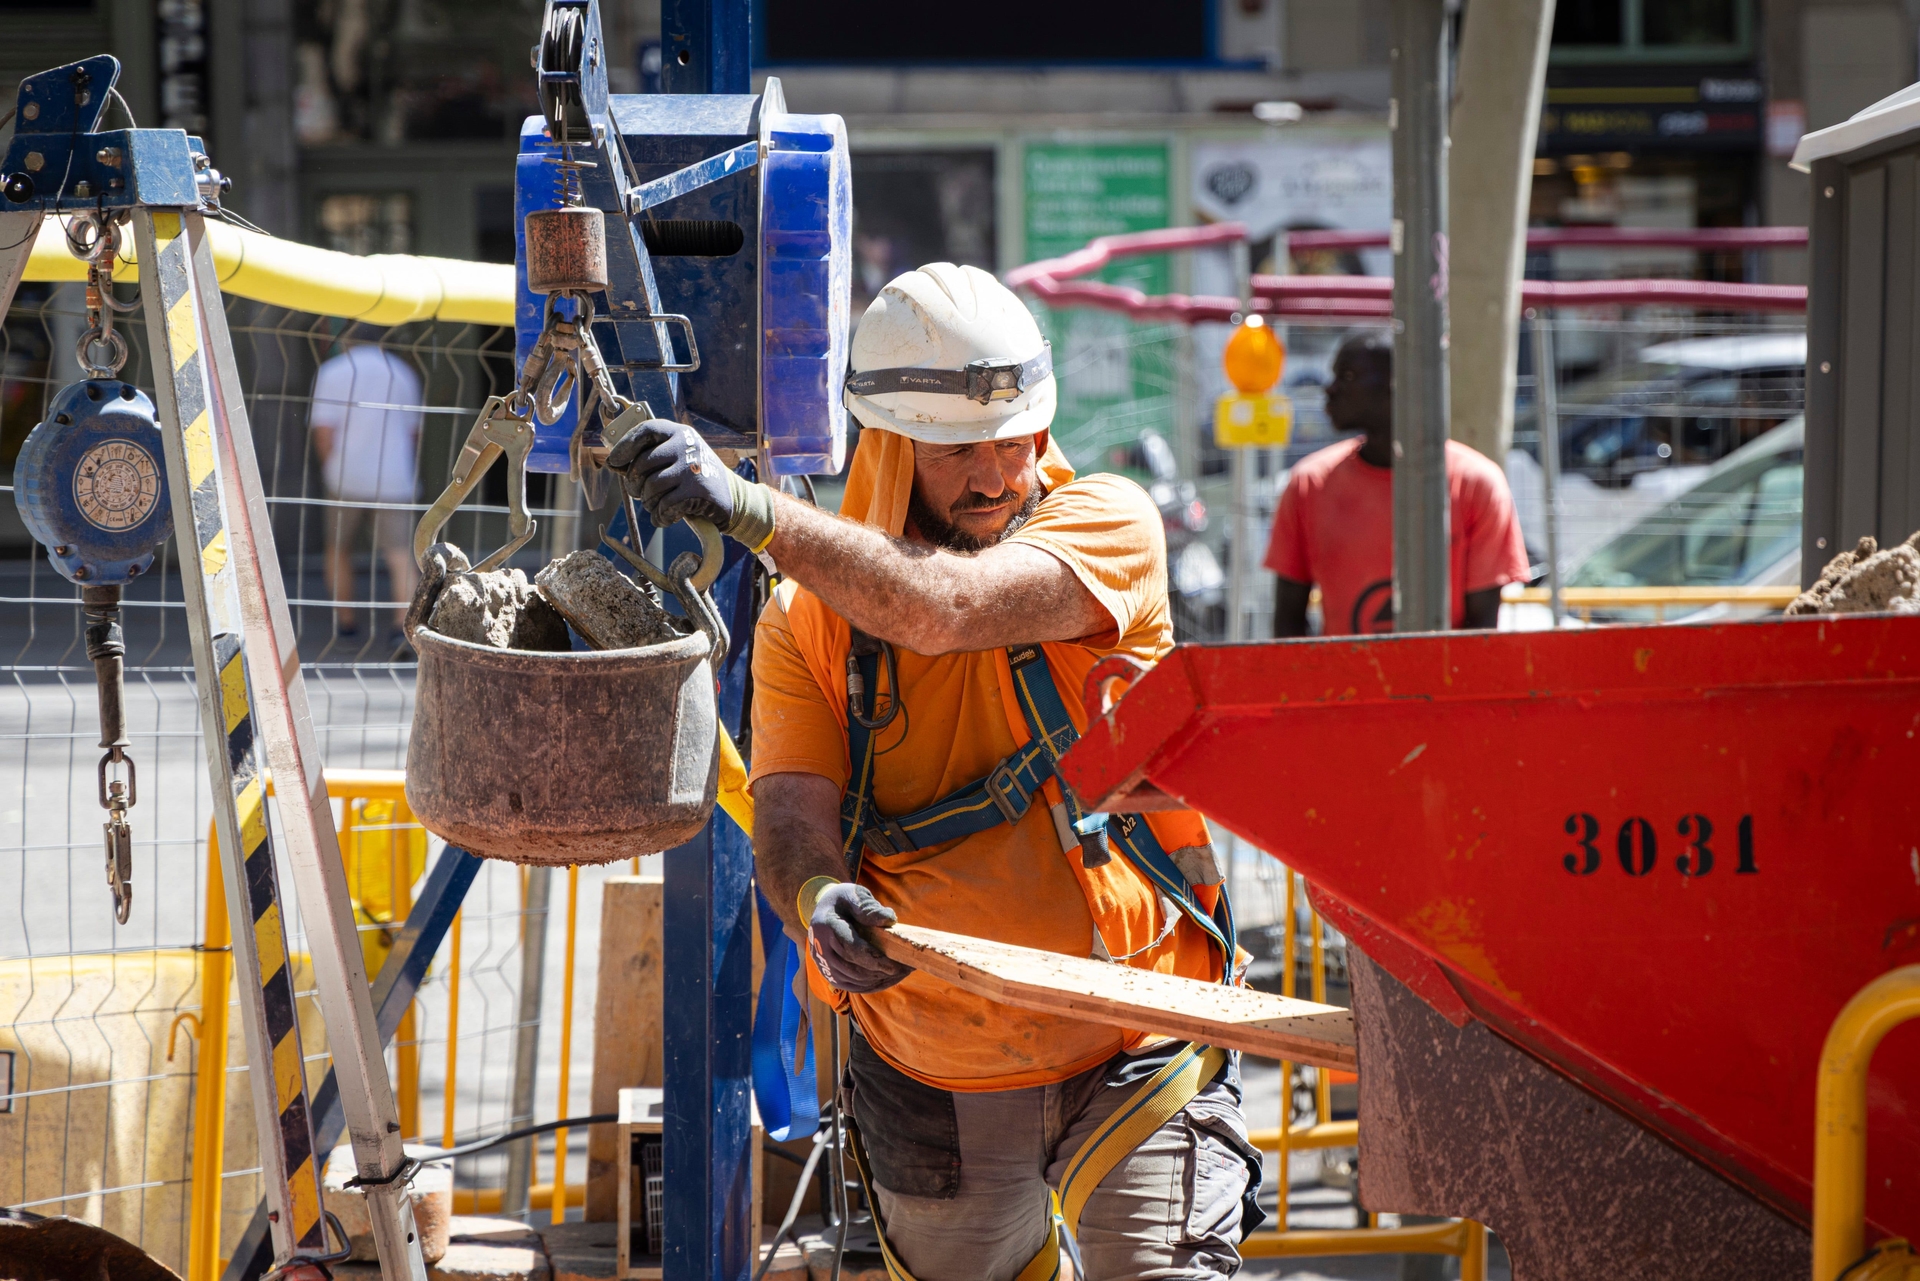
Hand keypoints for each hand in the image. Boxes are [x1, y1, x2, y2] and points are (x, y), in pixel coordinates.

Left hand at [605, 418, 733, 527]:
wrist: (734, 499)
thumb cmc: (695, 478)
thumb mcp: (679, 457)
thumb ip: (652, 455)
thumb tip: (614, 463)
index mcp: (679, 433)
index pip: (645, 430)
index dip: (624, 446)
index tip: (614, 462)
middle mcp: (686, 445)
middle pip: (642, 464)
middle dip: (634, 484)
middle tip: (638, 493)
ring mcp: (692, 467)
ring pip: (651, 487)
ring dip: (648, 503)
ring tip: (656, 506)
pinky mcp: (697, 491)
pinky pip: (664, 506)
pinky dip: (660, 516)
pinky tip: (665, 517)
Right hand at [807, 883, 911, 993]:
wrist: (822, 911)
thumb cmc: (842, 901)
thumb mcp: (853, 894)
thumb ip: (868, 907)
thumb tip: (890, 919)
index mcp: (826, 927)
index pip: (852, 950)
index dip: (875, 960)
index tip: (896, 965)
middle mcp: (820, 949)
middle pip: (853, 969)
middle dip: (880, 973)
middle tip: (905, 970)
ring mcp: (823, 964)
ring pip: (852, 981)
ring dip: (878, 981)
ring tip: (900, 974)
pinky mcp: (829, 974)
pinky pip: (850, 986)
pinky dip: (870, 986)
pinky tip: (887, 979)